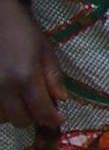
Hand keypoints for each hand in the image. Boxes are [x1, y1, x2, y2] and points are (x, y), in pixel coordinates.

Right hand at [0, 0, 61, 129]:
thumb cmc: (21, 28)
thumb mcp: (44, 49)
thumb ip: (53, 76)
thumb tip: (61, 100)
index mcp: (25, 78)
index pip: (41, 112)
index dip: (52, 120)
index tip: (58, 119)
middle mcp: (3, 88)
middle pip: (20, 120)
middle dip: (33, 118)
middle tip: (39, 107)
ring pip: (1, 118)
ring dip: (13, 114)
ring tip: (20, 100)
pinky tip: (6, 97)